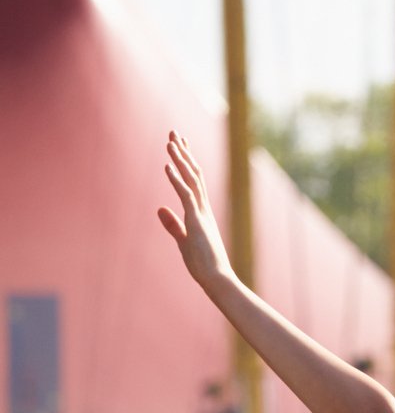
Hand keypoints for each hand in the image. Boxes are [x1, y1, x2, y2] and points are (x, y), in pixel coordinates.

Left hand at [155, 134, 232, 285]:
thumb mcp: (183, 240)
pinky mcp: (196, 220)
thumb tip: (159, 208)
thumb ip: (172, 223)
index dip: (186, 163)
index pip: (193, 182)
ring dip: (180, 160)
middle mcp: (203, 208)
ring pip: (191, 180)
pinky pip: (185, 194)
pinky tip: (167, 165)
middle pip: (193, 174)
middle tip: (175, 134)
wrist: (217, 278)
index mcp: (201, 212)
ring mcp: (201, 213)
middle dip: (184, 153)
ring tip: (171, 141)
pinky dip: (176, 179)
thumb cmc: (203, 264)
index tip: (180, 146)